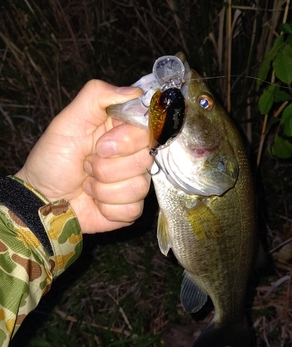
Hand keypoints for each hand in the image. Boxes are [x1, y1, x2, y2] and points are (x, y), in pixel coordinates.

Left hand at [15, 80, 151, 233]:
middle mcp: (131, 156)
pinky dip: (108, 207)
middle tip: (87, 165)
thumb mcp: (67, 122)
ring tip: (88, 184)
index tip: (102, 146)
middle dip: (108, 167)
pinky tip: (95, 202)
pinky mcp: (130, 208)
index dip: (126, 140)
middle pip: (144, 159)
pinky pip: (132, 208)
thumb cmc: (52, 161)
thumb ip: (96, 96)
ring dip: (104, 188)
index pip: (147, 129)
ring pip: (139, 186)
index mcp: (120, 131)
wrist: (43, 200)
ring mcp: (133, 183)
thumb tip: (133, 91)